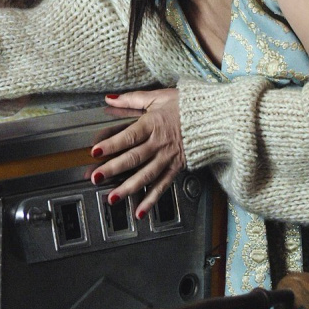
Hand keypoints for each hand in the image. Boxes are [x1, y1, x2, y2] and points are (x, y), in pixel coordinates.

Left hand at [90, 88, 185, 215]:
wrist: (214, 117)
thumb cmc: (185, 105)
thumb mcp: (158, 97)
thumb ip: (132, 99)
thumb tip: (110, 99)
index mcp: (153, 124)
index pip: (129, 136)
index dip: (112, 144)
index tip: (95, 151)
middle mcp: (159, 143)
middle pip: (134, 158)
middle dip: (113, 169)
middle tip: (95, 177)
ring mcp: (168, 158)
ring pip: (146, 176)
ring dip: (127, 188)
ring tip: (112, 198)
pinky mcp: (176, 168)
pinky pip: (162, 186)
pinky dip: (151, 200)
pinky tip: (139, 211)